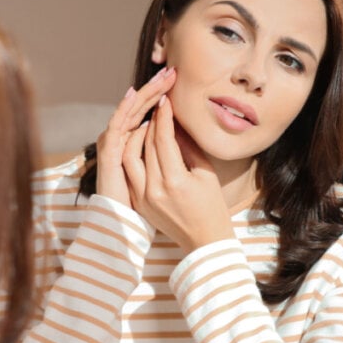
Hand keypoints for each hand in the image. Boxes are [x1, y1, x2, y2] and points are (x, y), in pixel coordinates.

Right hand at [96, 67, 175, 205]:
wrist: (149, 236)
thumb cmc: (169, 217)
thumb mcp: (178, 177)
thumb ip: (179, 153)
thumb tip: (186, 128)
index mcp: (139, 157)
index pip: (149, 122)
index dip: (159, 101)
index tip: (176, 83)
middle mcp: (124, 153)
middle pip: (137, 115)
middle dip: (152, 92)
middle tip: (169, 71)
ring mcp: (115, 157)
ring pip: (127, 119)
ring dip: (141, 96)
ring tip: (157, 77)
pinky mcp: (108, 161)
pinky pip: (117, 130)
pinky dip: (124, 112)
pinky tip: (134, 95)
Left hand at [122, 96, 234, 254]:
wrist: (204, 241)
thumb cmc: (212, 206)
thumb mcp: (206, 173)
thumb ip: (188, 146)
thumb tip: (176, 123)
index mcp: (175, 181)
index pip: (163, 139)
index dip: (164, 117)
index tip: (165, 101)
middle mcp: (154, 189)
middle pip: (145, 145)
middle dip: (151, 122)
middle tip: (157, 107)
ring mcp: (142, 198)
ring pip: (130, 157)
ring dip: (136, 137)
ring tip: (148, 125)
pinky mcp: (138, 203)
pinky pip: (130, 172)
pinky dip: (133, 155)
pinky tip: (142, 145)